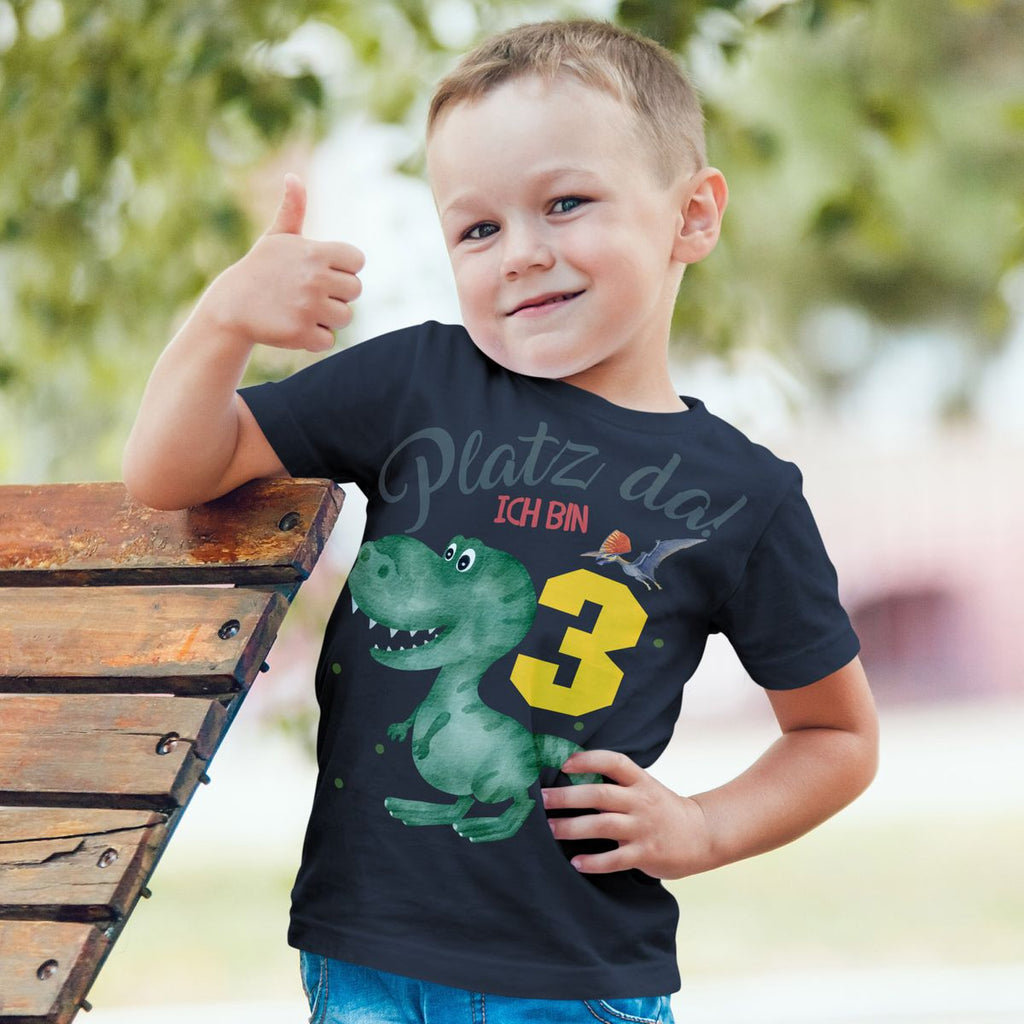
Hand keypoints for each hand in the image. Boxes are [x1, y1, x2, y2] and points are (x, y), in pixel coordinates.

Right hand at [205, 173, 364, 352]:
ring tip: (301, 309)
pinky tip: (295, 326)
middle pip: (355, 291)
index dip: (343, 269)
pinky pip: (328, 340)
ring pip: (345, 317)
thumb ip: (293, 210)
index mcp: (315, 252)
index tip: (322, 272)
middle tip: (309, 293)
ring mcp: (309, 307)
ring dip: (327, 317)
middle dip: (337, 294)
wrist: (231, 306)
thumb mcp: (276, 238)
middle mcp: (315, 278)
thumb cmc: (260, 269)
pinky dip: (315, 338)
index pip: (357, 261)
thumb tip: (293, 177)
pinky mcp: (302, 333)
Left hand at [543, 749, 714, 879]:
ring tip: (550, 830)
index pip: (614, 762)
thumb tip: (570, 778)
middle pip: (600, 794)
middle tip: (541, 799)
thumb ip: (615, 784)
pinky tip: (575, 862)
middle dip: (568, 796)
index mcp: (640, 781)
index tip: (563, 763)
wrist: (702, 835)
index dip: (589, 759)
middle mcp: (641, 801)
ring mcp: (644, 828)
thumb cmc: (662, 809)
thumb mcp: (644, 788)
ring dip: (573, 827)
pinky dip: (594, 862)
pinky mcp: (647, 854)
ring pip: (603, 825)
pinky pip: (616, 859)